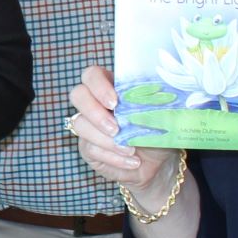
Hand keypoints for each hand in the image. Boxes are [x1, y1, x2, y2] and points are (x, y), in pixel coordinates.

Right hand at [65, 65, 177, 198]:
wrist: (160, 162)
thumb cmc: (159, 132)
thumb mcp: (158, 114)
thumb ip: (146, 104)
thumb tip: (141, 103)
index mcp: (112, 86)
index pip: (92, 75)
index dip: (98, 86)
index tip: (115, 102)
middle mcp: (95, 103)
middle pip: (78, 95)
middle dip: (95, 112)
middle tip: (116, 128)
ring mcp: (88, 125)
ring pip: (81, 125)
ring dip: (107, 140)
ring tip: (131, 149)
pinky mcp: (88, 147)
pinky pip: (91, 149)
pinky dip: (113, 157)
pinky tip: (132, 161)